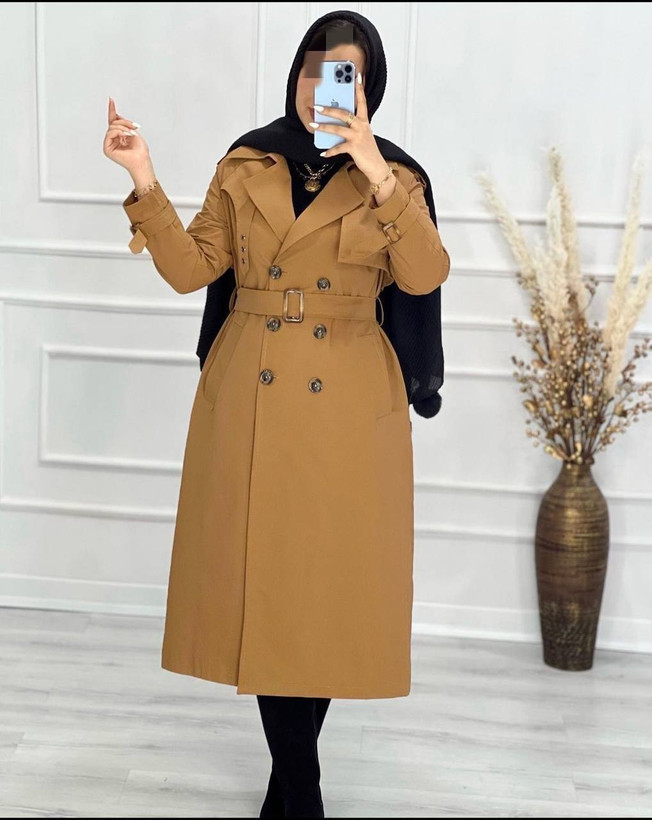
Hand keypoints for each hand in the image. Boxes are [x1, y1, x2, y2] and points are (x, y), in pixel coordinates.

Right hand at [103, 97, 151, 176]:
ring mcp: (109, 144)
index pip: (114, 122)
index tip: (111, 99)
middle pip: (114, 123)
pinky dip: (119, 132)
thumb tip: (116, 116)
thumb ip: (124, 124)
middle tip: (135, 126)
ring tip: (132, 133)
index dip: (112, 110)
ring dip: (124, 128)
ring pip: (112, 127)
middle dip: (125, 122)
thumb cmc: (140, 150)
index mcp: (119, 136)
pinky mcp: (107, 148)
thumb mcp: (133, 132)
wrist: (142, 161)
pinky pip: (110, 133)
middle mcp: (113, 140)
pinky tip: (126, 136)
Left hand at [309, 73, 391, 188]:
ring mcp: (357, 136)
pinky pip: (338, 148)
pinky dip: (330, 151)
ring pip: (337, 129)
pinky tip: (323, 153)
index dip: (359, 88)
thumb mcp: (361, 134)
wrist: (376, 166)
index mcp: (364, 121)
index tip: (356, 76)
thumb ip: (350, 127)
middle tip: (317, 106)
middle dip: (329, 109)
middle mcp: (361, 126)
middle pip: (343, 113)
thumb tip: (333, 123)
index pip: (362, 101)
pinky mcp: (354, 148)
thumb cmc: (367, 150)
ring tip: (313, 125)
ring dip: (323, 127)